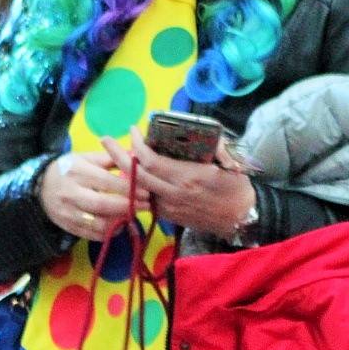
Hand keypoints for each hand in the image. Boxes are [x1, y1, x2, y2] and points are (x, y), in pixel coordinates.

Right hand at [39, 150, 148, 240]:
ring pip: (97, 223)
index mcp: (77, 172)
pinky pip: (91, 234)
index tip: (145, 191)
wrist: (39, 187)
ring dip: (119, 222)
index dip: (128, 189)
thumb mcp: (84, 158)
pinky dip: (108, 233)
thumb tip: (134, 157)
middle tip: (145, 206)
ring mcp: (67, 212)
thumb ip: (109, 159)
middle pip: (102, 204)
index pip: (106, 181)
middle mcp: (70, 193)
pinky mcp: (67, 226)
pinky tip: (119, 227)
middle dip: (126, 207)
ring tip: (132, 216)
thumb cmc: (67, 169)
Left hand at [102, 126, 256, 238]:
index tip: (132, 131)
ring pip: (137, 189)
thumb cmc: (236, 187)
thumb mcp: (229, 161)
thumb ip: (213, 145)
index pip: (151, 161)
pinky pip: (146, 199)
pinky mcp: (169, 216)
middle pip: (137, 175)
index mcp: (187, 177)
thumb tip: (197, 132)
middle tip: (106, 140)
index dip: (137, 145)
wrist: (242, 218)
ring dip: (123, 172)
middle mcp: (174, 193)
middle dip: (117, 156)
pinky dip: (135, 186)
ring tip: (112, 155)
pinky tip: (129, 174)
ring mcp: (169, 207)